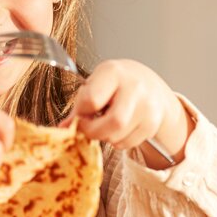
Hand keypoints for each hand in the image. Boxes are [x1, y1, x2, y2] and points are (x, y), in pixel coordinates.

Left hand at [64, 59, 191, 166]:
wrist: (149, 83)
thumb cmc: (116, 82)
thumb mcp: (96, 84)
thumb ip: (80, 105)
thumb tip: (63, 128)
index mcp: (113, 72)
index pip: (92, 100)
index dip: (81, 112)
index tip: (81, 113)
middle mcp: (134, 87)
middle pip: (113, 123)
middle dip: (94, 131)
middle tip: (88, 127)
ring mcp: (148, 106)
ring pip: (118, 136)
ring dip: (105, 136)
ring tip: (105, 123)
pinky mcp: (153, 122)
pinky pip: (128, 143)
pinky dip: (118, 141)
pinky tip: (119, 128)